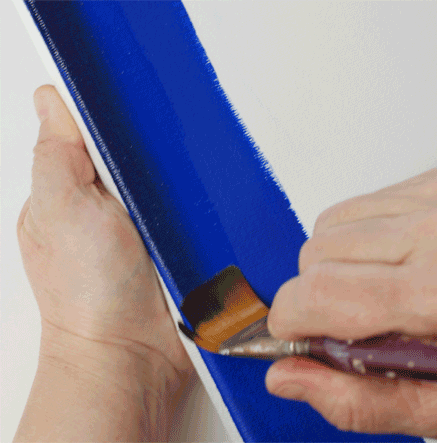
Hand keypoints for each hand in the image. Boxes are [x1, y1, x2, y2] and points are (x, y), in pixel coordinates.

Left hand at [16, 86, 192, 439]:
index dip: (110, 106)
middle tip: (175, 126)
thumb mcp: (60, 209)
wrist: (135, 355)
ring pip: (170, 176)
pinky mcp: (180, 242)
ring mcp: (149, 223)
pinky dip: (202, 197)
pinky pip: (194, 206)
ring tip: (200, 157)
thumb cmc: (90, 293)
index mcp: (73, 189)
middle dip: (154, 137)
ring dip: (184, 169)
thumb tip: (51, 101)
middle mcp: (110, 205)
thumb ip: (57, 154)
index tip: (134, 87)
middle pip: (135, 150)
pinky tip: (211, 191)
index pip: (91, 130)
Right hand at [266, 167, 436, 437]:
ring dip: (335, 263)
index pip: (319, 293)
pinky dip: (357, 238)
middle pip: (313, 255)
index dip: (290, 319)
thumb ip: (356, 401)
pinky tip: (390, 260)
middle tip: (351, 318)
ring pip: (327, 227)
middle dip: (315, 294)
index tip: (295, 331)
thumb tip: (286, 375)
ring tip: (375, 288)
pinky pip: (355, 207)